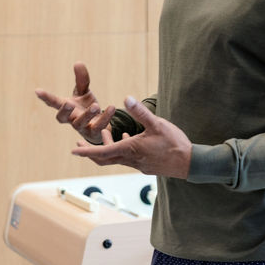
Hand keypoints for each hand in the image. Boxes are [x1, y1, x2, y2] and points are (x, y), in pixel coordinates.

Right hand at [35, 62, 116, 144]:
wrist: (100, 126)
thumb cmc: (87, 108)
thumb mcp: (84, 92)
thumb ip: (81, 80)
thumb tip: (78, 63)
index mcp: (66, 108)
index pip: (53, 102)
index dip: (45, 97)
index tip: (37, 91)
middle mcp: (71, 119)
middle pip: (62, 117)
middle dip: (64, 111)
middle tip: (68, 103)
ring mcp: (82, 127)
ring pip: (80, 123)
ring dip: (87, 115)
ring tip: (96, 106)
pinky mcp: (94, 133)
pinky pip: (99, 126)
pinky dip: (106, 117)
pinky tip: (112, 107)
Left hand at [71, 96, 190, 178]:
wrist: (191, 163)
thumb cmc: (175, 144)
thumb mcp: (157, 124)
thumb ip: (141, 112)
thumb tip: (127, 98)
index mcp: (130, 149)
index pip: (102, 152)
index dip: (86, 151)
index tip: (73, 151)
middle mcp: (130, 159)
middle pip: (104, 159)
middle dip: (90, 152)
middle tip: (78, 145)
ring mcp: (138, 164)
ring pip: (115, 157)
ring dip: (107, 147)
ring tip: (105, 133)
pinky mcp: (145, 165)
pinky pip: (126, 158)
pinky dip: (120, 148)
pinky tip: (126, 137)